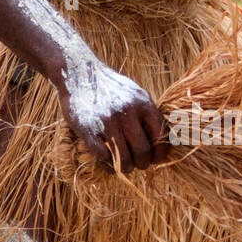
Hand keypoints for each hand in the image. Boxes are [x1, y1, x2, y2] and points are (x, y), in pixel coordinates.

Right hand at [57, 62, 171, 173]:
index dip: (160, 153)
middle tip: (139, 164)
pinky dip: (108, 164)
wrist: (79, 73)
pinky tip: (108, 162)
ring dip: (125, 167)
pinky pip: (103, 156)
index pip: (160, 136)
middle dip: (143, 164)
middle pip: (142, 151)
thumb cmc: (111, 87)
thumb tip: (162, 140)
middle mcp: (127, 112)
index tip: (155, 159)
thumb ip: (148, 115)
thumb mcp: (135, 94)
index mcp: (143, 104)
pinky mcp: (88, 129)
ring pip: (123, 158)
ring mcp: (107, 121)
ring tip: (124, 166)